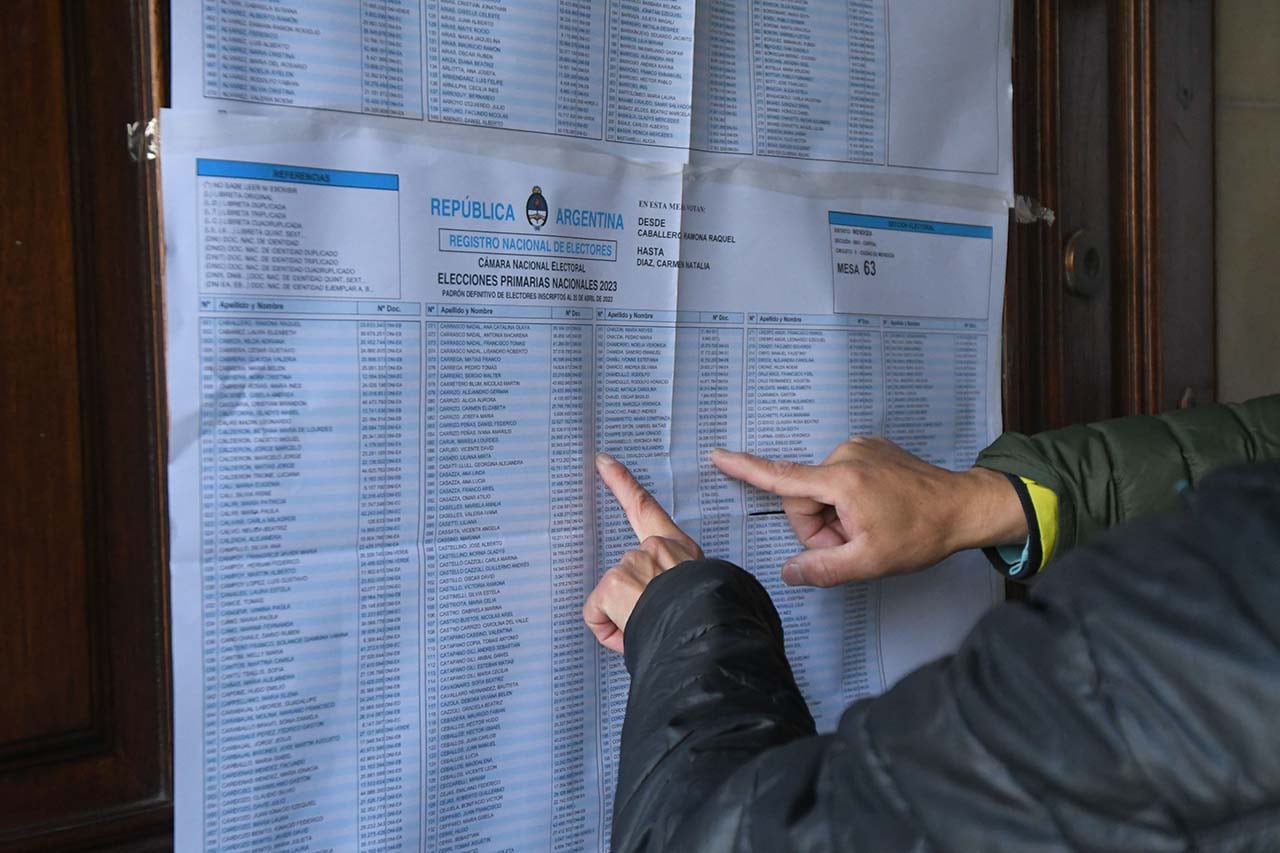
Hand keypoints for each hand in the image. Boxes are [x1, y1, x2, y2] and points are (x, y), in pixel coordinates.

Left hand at [583, 453, 702, 653]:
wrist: (707, 633)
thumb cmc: (709, 621)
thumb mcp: (701, 592)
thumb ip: (673, 587)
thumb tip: (651, 606)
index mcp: (678, 549)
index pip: (647, 509)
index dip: (623, 483)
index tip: (603, 462)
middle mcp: (654, 549)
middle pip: (627, 580)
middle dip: (634, 604)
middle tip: (660, 619)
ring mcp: (631, 563)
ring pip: (614, 601)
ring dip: (627, 619)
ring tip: (655, 627)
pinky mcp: (613, 583)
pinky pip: (597, 617)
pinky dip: (610, 631)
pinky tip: (632, 633)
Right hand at [711, 437, 1024, 586]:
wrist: (966, 507)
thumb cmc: (922, 534)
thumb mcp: (871, 562)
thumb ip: (824, 569)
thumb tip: (789, 571)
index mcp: (841, 481)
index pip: (782, 476)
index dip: (745, 469)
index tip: (718, 456)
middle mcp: (845, 455)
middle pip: (803, 498)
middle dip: (819, 527)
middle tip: (851, 546)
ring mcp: (860, 449)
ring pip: (822, 491)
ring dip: (835, 516)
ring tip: (869, 529)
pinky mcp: (871, 449)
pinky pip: (841, 479)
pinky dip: (848, 500)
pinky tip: (877, 512)